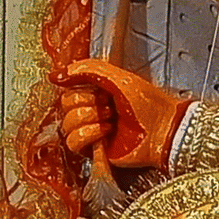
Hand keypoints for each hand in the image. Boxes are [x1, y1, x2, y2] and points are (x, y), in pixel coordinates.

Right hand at [54, 59, 186, 168]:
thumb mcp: (120, 78)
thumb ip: (89, 70)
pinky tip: (106, 132)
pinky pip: (72, 142)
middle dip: (88, 104)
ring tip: (111, 119)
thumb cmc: (149, 104)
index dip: (84, 89)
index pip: (70, 88)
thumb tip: (56, 75)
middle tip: (110, 106)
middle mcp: (92, 109)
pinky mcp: (91, 149)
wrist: (162, 130)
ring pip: (67, 124)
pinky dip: (88, 135)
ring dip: (91, 119)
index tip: (101, 90)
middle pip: (66, 105)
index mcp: (98, 90)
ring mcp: (90, 130)